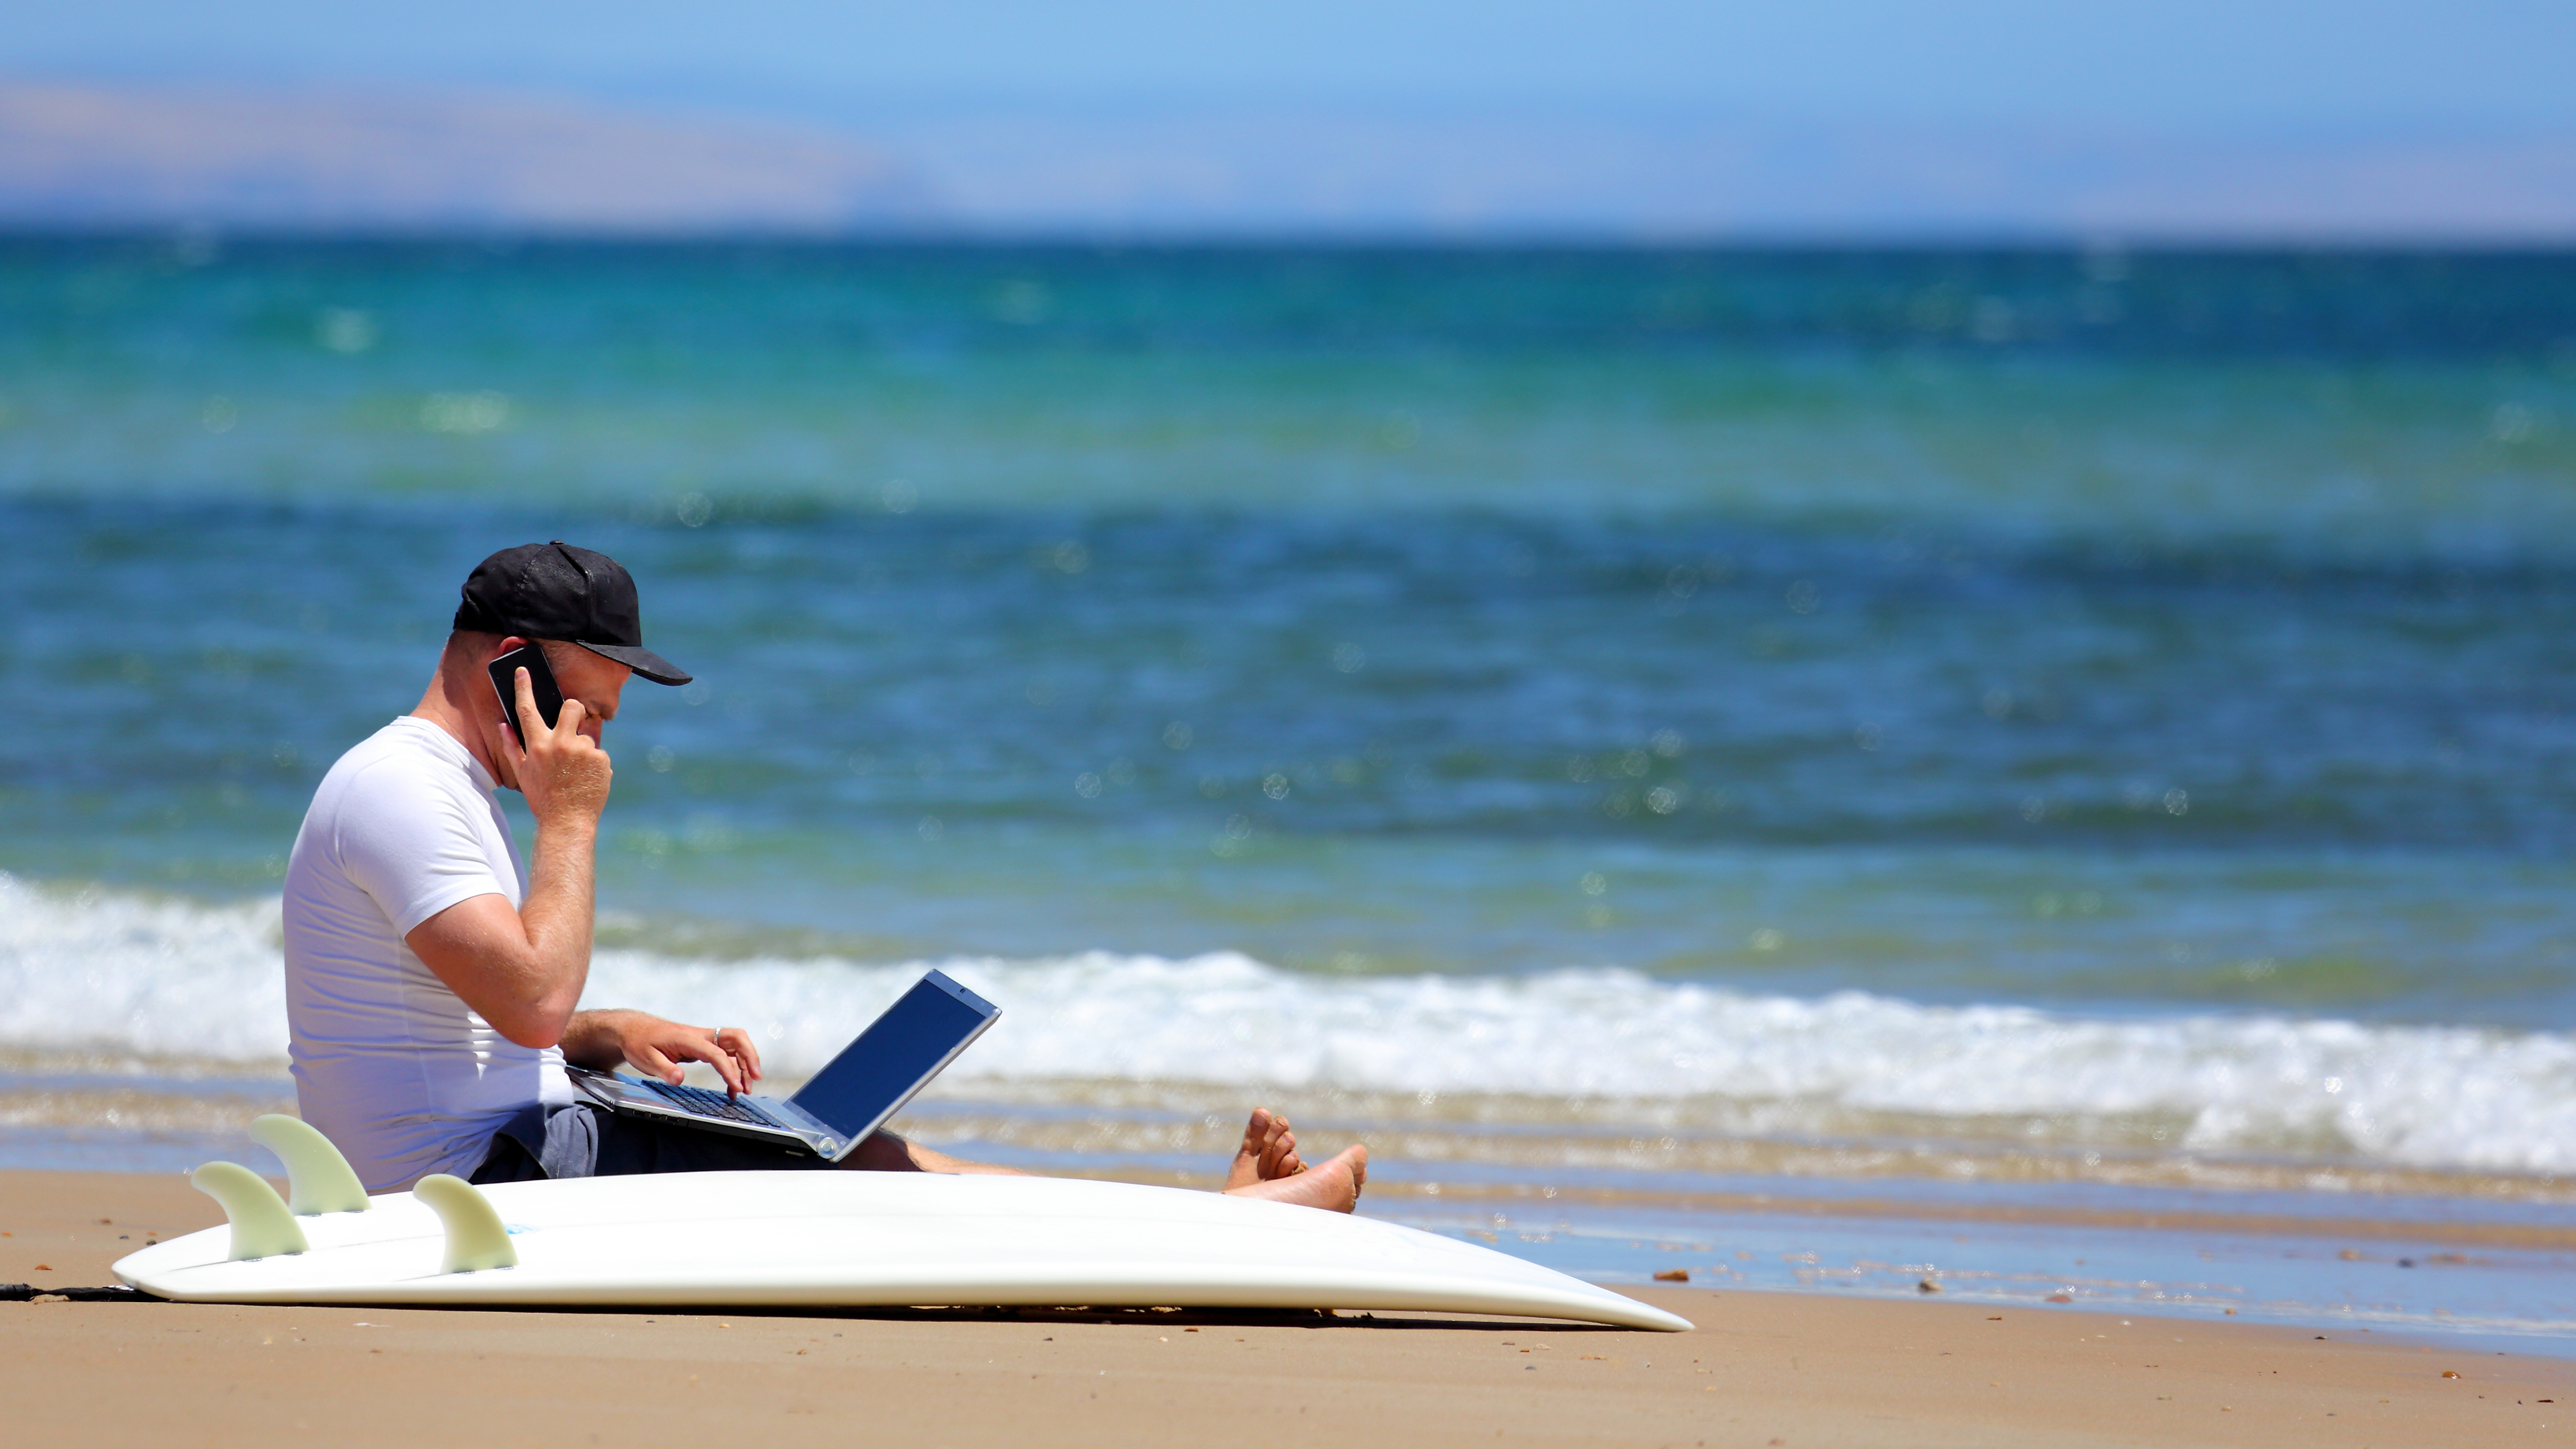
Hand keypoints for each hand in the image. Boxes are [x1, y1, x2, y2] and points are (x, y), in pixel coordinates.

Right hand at [507, 665, 611, 826]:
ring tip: (576, 769)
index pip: (527, 709)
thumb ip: (512, 745)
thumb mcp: (522, 773)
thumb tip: (502, 723)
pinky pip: (599, 750)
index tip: (523, 670)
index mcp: (537, 745)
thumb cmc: (542, 797)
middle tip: (571, 723)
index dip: (524, 687)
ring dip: (583, 745)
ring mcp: (583, 750)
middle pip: (572, 706)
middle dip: (573, 709)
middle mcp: (560, 743)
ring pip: (588, 732)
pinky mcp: (602, 759)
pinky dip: (594, 761)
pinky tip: (586, 778)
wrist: (567, 822)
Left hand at [569, 1009, 763, 1095]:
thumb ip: (664, 1069)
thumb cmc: (639, 1042)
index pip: (716, 1052)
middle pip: (737, 1038)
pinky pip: (726, 1053)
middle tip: (754, 1079)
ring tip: (746, 1087)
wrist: (634, 1029)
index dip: (729, 1069)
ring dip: (745, 1063)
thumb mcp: (646, 1059)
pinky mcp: (703, 1045)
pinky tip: (732, 1085)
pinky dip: (734, 1067)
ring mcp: (703, 1039)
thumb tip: (679, 1079)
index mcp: (688, 1038)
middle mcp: (700, 1035)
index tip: (736, 1086)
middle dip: (750, 1057)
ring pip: (735, 1045)